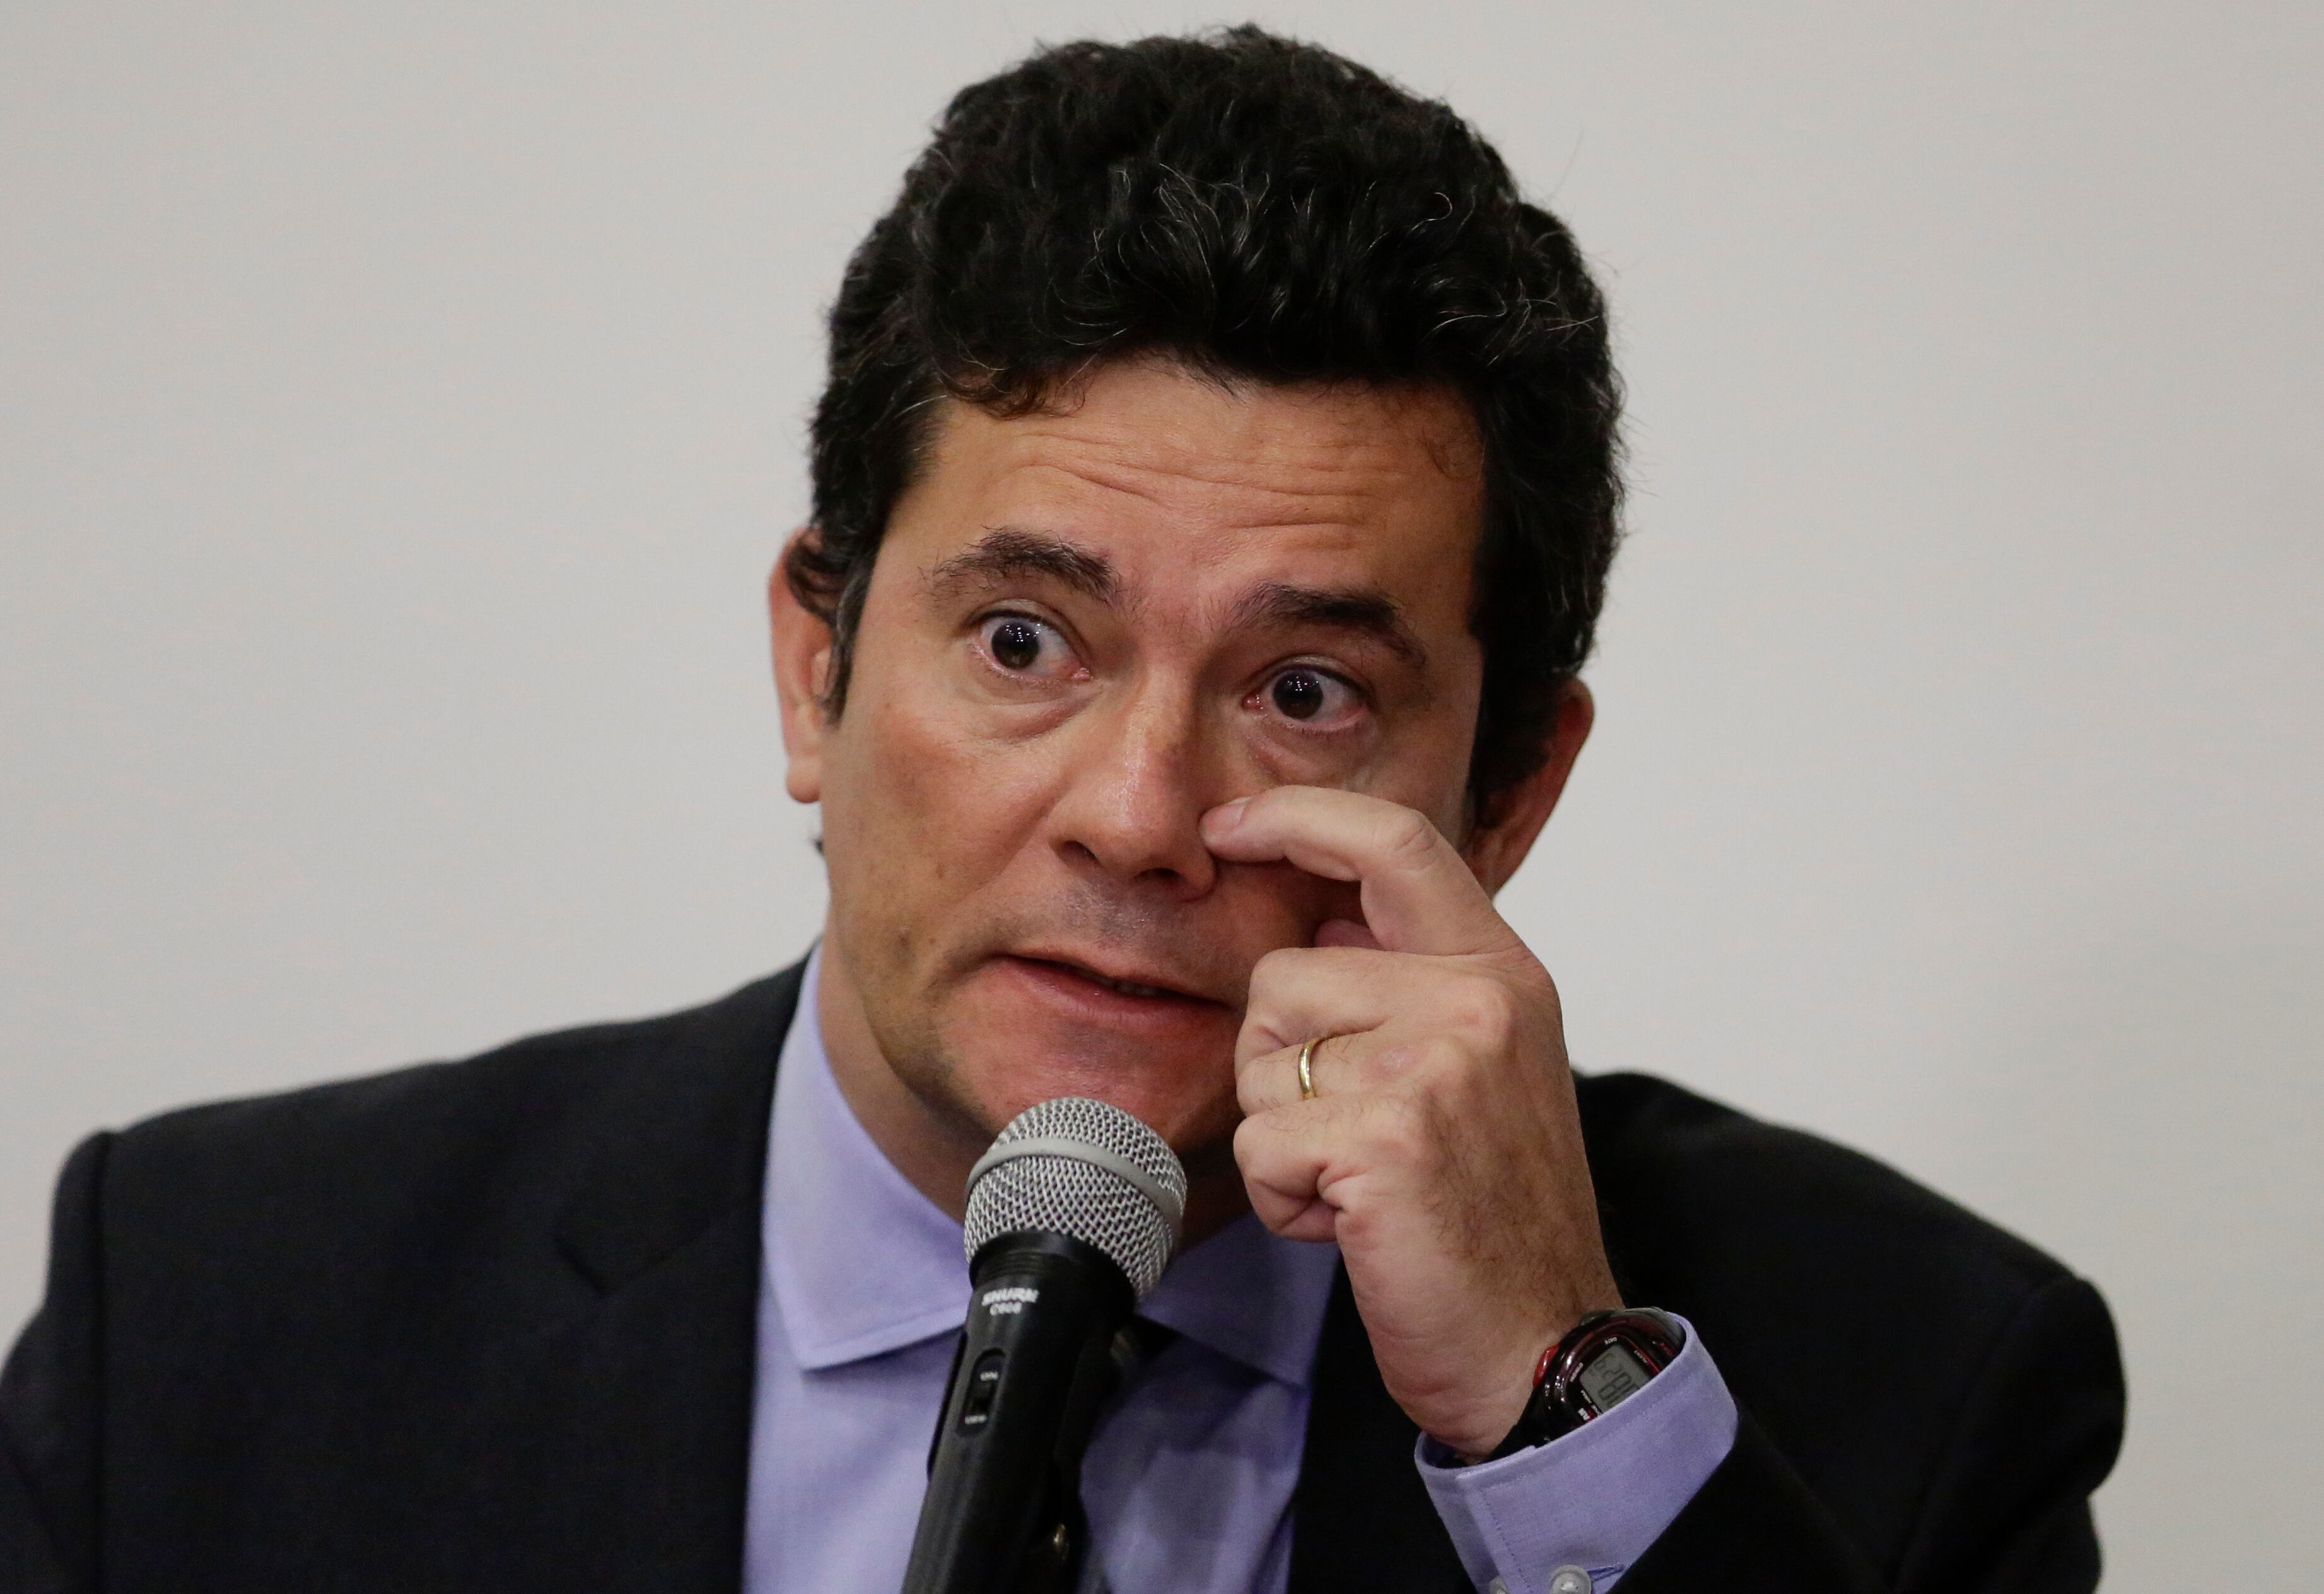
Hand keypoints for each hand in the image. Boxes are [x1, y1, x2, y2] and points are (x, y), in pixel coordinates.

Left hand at [1202, 786, 1620, 1459]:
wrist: (1543, 1345)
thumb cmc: (1494, 1217)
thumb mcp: (1479, 1068)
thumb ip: (1408, 988)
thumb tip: (1308, 924)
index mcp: (1500, 973)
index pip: (1394, 843)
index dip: (1298, 817)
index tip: (1232, 824)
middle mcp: (1476, 1002)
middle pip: (1284, 975)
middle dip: (1279, 1061)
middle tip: (1350, 1135)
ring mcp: (1434, 1068)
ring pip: (1263, 1060)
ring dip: (1284, 1136)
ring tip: (1361, 1182)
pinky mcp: (1385, 1140)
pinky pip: (1261, 1143)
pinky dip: (1282, 1198)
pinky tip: (1350, 1224)